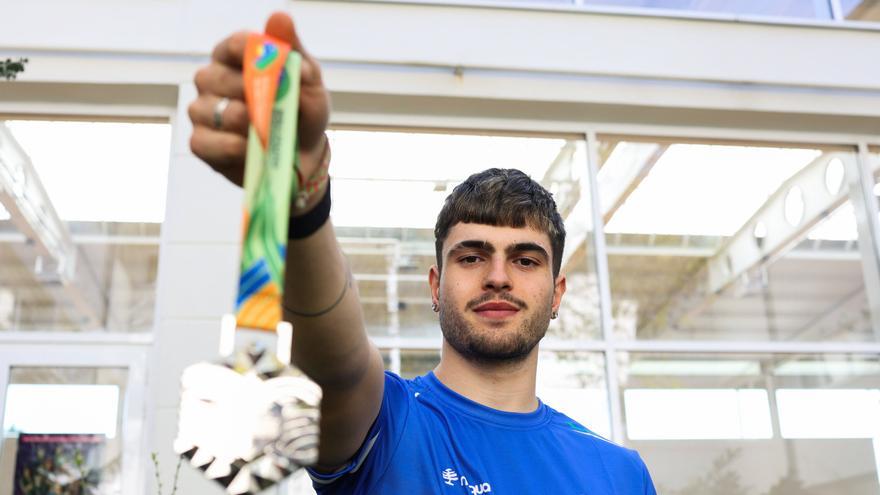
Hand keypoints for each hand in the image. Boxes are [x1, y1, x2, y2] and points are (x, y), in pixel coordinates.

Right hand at [188, 11, 330, 186]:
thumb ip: (295, 52)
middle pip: (219, 77)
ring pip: (212, 110)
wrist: (303, 158)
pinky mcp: (201, 142)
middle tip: (275, 108)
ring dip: (245, 124)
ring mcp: (202, 110)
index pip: (236, 44)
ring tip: (266, 131)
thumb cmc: (302, 114)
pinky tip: (250, 150)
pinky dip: (232, 148)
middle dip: (252, 95)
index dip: (254, 55)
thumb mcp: (309, 83)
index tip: (275, 71)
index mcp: (236, 57)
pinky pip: (205, 141)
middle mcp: (212, 79)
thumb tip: (280, 18)